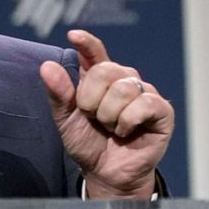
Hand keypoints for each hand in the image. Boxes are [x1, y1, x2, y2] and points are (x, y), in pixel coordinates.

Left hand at [40, 30, 173, 199]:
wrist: (106, 172)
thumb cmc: (88, 143)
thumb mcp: (66, 119)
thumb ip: (59, 94)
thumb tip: (47, 66)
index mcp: (98, 78)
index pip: (94, 52)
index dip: (87, 42)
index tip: (74, 35)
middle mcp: (123, 79)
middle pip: (105, 70)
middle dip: (91, 99)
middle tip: (94, 118)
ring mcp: (144, 93)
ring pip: (123, 88)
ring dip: (109, 115)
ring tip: (111, 127)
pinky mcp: (161, 110)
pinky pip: (143, 104)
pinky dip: (128, 121)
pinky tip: (126, 131)